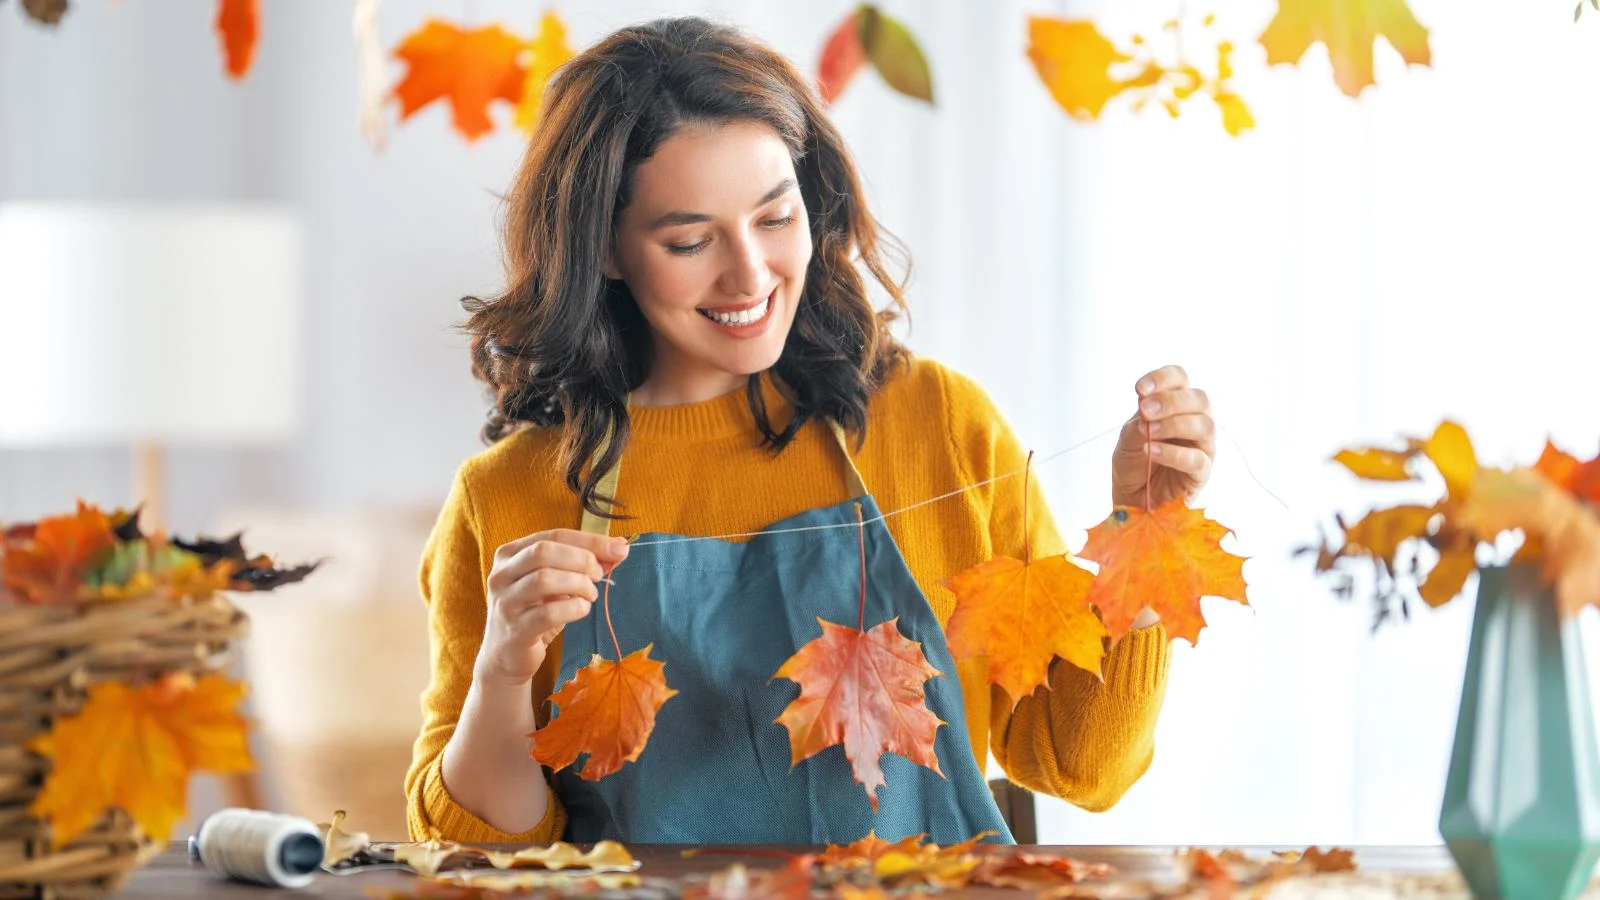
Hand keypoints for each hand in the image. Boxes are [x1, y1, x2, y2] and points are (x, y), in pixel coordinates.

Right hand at [474, 529, 630, 689]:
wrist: (506, 655)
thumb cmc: (534, 611)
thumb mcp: (556, 582)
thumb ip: (582, 563)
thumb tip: (619, 549)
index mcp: (510, 553)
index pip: (554, 534)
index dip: (590, 540)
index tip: (619, 549)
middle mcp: (501, 574)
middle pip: (544, 551)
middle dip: (581, 559)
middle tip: (599, 575)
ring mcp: (505, 602)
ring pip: (544, 579)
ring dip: (578, 584)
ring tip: (590, 594)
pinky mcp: (515, 630)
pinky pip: (548, 613)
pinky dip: (574, 608)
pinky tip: (582, 610)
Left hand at [1111, 365, 1214, 508]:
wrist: (1131, 498)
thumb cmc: (1134, 462)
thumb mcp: (1128, 437)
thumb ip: (1139, 421)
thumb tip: (1148, 407)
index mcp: (1177, 406)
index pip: (1181, 379)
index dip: (1163, 378)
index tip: (1139, 388)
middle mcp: (1195, 422)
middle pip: (1200, 399)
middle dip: (1171, 401)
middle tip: (1145, 411)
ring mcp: (1203, 447)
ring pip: (1205, 425)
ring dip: (1174, 424)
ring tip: (1149, 432)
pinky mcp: (1202, 473)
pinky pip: (1197, 459)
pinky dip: (1173, 453)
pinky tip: (1152, 450)